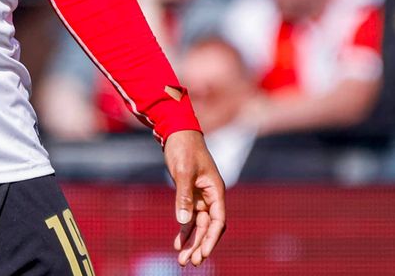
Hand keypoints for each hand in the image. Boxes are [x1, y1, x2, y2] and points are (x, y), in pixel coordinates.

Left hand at [164, 130, 226, 266]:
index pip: (218, 221)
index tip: (202, 253)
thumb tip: (183, 221)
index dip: (211, 239)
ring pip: (199, 224)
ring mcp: (201, 195)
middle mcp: (211, 195)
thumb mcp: (183, 171)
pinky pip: (190, 216)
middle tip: (189, 262)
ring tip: (183, 259)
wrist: (176, 131)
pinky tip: (178, 243)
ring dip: (192, 241)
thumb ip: (184, 196)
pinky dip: (184, 229)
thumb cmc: (183, 148)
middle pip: (209, 227)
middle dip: (200, 245)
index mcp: (216, 190)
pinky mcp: (190, 193)